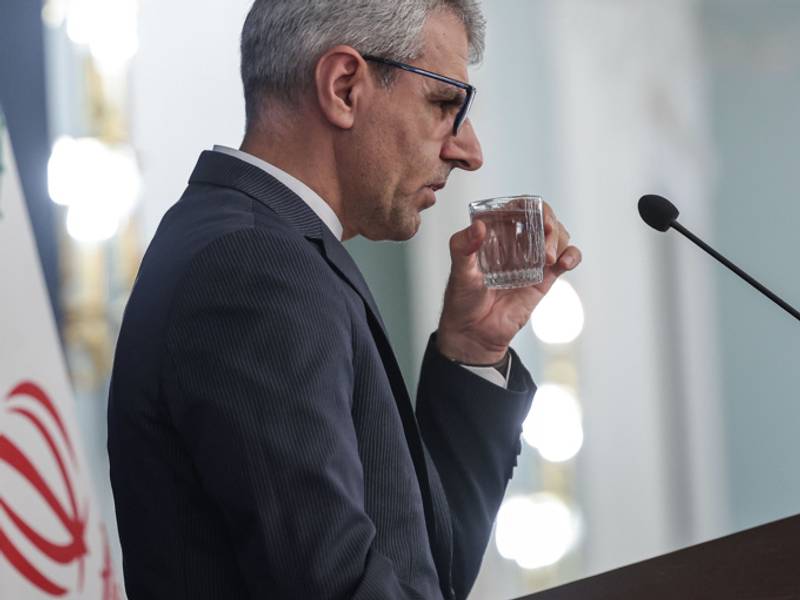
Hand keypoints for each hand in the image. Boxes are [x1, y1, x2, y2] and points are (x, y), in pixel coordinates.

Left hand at [436, 202, 581, 363]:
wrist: (473, 334)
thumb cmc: (461, 300)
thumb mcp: (458, 271)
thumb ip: (463, 247)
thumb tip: (478, 226)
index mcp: (496, 233)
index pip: (518, 208)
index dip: (529, 205)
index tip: (533, 213)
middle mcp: (516, 243)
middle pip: (543, 218)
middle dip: (549, 222)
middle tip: (546, 234)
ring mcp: (532, 260)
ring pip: (558, 236)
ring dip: (560, 239)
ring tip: (548, 257)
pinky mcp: (544, 278)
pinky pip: (566, 259)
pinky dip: (572, 255)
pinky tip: (566, 262)